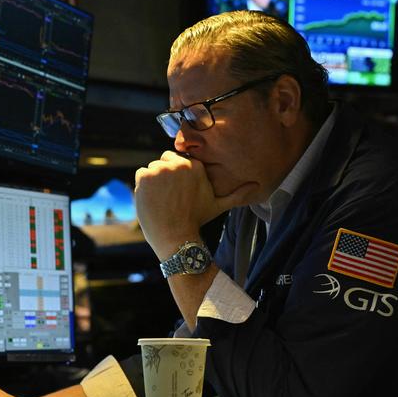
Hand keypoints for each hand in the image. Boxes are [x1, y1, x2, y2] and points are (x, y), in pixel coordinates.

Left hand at [135, 151, 256, 258]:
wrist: (176, 237)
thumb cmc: (197, 220)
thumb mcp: (219, 205)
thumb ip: (237, 193)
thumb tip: (257, 186)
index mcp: (195, 166)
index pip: (179, 160)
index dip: (177, 176)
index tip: (179, 191)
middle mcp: (178, 163)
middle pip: (165, 161)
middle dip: (166, 176)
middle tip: (170, 197)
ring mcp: (160, 169)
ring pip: (152, 168)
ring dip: (154, 181)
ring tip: (162, 200)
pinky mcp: (145, 176)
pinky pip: (140, 174)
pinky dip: (143, 186)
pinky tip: (152, 199)